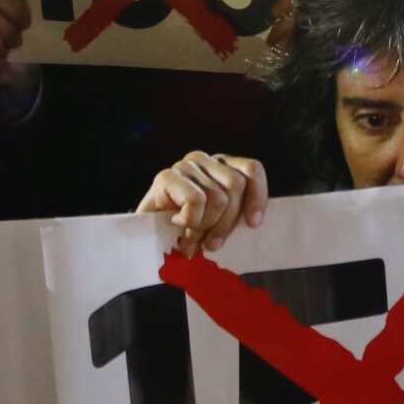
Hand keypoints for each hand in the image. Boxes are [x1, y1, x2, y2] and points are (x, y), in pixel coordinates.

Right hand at [137, 151, 268, 253]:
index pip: (252, 169)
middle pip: (236, 185)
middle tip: (213, 244)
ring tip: (192, 239)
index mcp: (222, 166)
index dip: (257, 196)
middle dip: (227, 221)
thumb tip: (256, 222)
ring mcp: (185, 166)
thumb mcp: (218, 220)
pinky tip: (178, 226)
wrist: (145, 237)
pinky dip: (191, 221)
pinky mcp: (166, 177)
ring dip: (205, 226)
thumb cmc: (186, 230)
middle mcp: (204, 160)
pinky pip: (196, 200)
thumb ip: (235, 213)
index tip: (253, 224)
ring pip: (218, 197)